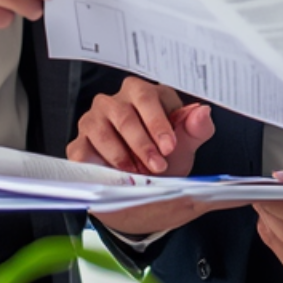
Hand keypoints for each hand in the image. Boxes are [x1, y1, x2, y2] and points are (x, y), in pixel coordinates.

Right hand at [69, 75, 215, 237]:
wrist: (144, 188)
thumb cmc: (164, 157)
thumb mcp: (186, 145)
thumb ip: (197, 128)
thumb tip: (202, 112)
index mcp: (143, 94)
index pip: (147, 97)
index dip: (158, 123)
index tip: (170, 146)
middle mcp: (114, 102)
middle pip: (124, 116)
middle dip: (143, 144)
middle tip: (158, 166)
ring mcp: (93, 121)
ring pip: (102, 131)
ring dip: (123, 156)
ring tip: (137, 173)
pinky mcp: (79, 144)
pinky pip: (83, 151)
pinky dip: (99, 166)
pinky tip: (113, 175)